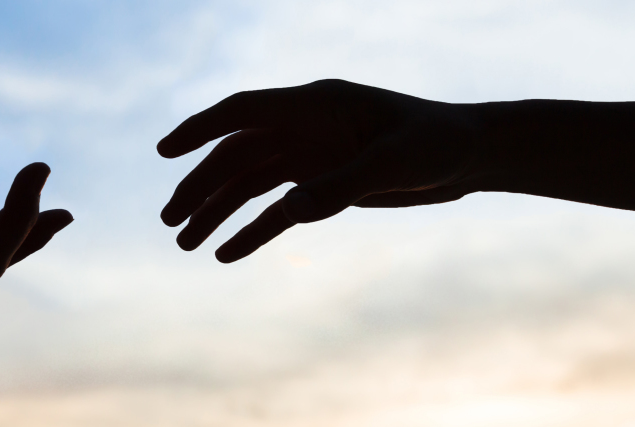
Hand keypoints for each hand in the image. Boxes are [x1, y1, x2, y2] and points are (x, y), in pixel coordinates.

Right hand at [158, 79, 485, 262]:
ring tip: (183, 242)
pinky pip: (276, 212)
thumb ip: (341, 185)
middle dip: (198, 186)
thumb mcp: (394, 163)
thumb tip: (289, 212)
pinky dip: (250, 231)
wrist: (470, 156)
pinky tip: (225, 254)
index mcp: (314, 105)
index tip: (165, 151)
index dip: (200, 129)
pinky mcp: (322, 187)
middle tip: (169, 221)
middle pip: (235, 155)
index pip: (243, 113)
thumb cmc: (438, 143)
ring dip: (215, 211)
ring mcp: (310, 158)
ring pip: (248, 185)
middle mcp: (303, 128)